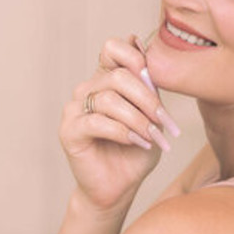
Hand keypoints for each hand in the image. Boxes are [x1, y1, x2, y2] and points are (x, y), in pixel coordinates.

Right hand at [61, 34, 181, 212]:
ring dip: (138, 119)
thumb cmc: (136, 152)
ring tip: (153, 137)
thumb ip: (148, 87)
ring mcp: (75, 110)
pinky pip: (97, 122)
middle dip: (147, 98)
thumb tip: (140, 46)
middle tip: (164, 120)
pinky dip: (123, 132)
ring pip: (109, 99)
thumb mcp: (151, 115)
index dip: (135, 58)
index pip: (113, 48)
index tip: (156, 83)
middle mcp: (87, 90)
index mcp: (106, 80)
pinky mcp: (69, 131)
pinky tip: (137, 143)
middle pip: (118, 76)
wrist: (119, 188)